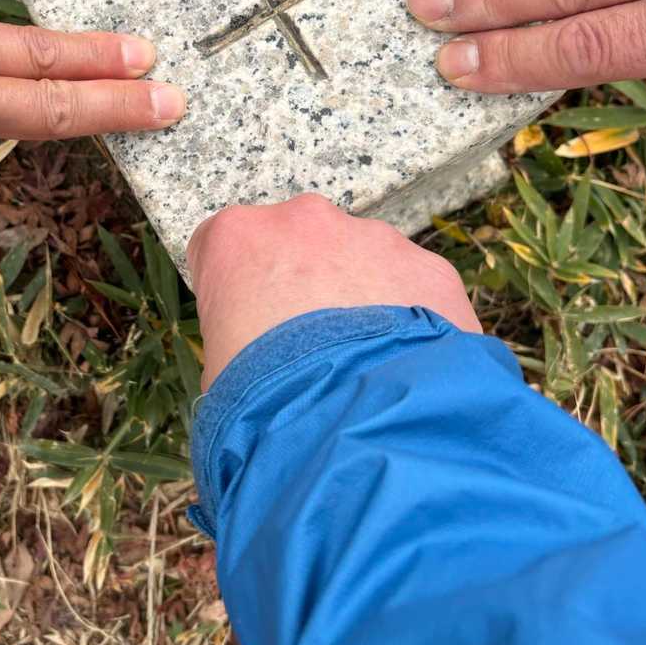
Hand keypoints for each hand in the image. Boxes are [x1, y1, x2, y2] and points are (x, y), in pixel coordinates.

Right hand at [188, 195, 480, 389]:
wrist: (352, 424)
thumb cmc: (263, 401)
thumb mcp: (218, 375)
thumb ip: (233, 340)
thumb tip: (258, 363)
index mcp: (236, 238)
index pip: (223, 250)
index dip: (237, 294)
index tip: (250, 329)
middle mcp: (303, 220)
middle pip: (298, 245)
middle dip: (304, 286)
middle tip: (309, 349)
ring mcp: (371, 237)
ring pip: (361, 260)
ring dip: (359, 300)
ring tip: (361, 363)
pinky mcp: (426, 266)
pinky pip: (414, 289)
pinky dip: (411, 321)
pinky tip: (403, 367)